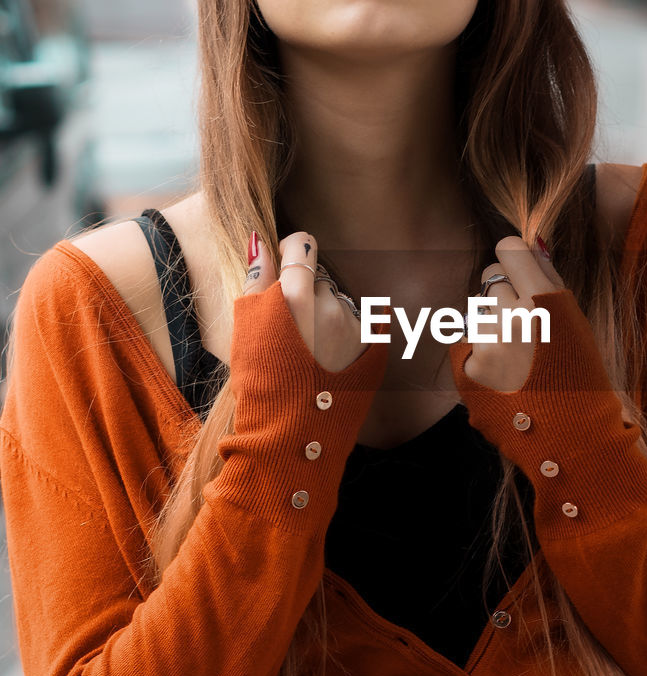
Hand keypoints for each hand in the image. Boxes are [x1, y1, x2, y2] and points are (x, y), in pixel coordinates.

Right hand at [243, 231, 370, 373]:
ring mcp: (354, 325)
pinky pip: (356, 321)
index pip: (302, 245)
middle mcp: (330, 306)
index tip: (285, 263)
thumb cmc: (260, 382)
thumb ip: (256, 280)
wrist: (291, 433)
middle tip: (290, 329)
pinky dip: (343, 332)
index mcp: (295, 297)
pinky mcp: (371, 344)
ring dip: (325, 313)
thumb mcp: (246, 329)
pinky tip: (328, 356)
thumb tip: (260, 242)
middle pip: (318, 278)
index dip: (291, 250)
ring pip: (337, 301)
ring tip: (309, 349)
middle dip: (306, 292)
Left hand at [456, 236, 565, 391]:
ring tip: (517, 355)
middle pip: (489, 279)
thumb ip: (549, 280)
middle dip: (503, 294)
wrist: (568, 429)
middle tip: (523, 322)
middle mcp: (513, 318)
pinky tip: (505, 372)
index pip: (508, 250)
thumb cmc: (578, 372)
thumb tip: (532, 245)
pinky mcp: (469, 368)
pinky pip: (469, 341)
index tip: (519, 271)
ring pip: (478, 311)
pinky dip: (483, 352)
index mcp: (544, 302)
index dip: (514, 260)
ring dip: (492, 325)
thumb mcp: (575, 321)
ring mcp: (488, 344)